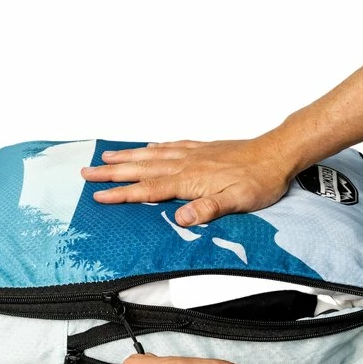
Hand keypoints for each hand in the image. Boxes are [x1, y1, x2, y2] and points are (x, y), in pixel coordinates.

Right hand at [81, 136, 296, 225]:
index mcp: (189, 179)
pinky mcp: (201, 148)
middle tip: (86, 171)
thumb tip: (180, 219)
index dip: (122, 193)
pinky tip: (147, 146)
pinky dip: (153, 146)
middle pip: (141, 168)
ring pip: (151, 154)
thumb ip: (208, 209)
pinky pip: (170, 145)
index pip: (148, 189)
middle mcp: (185, 163)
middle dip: (111, 171)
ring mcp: (192, 153)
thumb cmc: (259, 180)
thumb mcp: (237, 201)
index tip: (98, 195)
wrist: (276, 154)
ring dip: (126, 156)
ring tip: (105, 155)